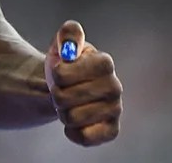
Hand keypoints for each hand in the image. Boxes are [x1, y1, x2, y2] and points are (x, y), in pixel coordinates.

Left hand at [44, 20, 121, 147]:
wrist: (70, 89)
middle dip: (56, 94)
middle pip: (63, 97)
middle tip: (63, 89)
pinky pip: (84, 137)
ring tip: (69, 104)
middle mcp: (115, 86)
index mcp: (104, 62)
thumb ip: (69, 34)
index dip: (56, 74)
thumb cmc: (66, 64)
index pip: (62, 74)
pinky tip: (75, 123)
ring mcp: (115, 109)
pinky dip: (72, 132)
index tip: (60, 70)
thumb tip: (70, 48)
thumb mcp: (64, 43)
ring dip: (62, 112)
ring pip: (70, 118)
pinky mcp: (112, 130)